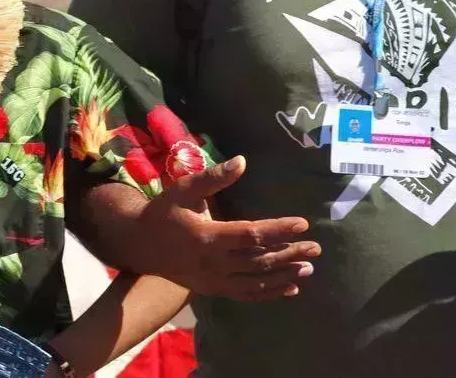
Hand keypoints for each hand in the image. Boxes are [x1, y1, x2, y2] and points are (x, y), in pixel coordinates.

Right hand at [138, 156, 317, 299]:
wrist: (140, 244)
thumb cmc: (164, 212)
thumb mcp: (183, 189)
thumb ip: (212, 178)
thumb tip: (242, 162)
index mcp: (207, 236)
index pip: (252, 234)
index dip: (279, 230)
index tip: (302, 224)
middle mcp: (213, 262)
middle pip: (259, 260)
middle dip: (290, 253)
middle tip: (315, 248)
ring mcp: (214, 280)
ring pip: (256, 280)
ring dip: (284, 274)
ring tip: (308, 267)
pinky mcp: (214, 289)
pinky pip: (246, 294)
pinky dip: (270, 292)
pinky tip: (290, 288)